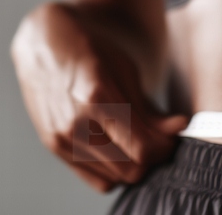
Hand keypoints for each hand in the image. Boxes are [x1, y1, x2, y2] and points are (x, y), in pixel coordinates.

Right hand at [11, 2, 189, 192]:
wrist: (42, 44)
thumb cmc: (88, 50)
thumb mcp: (125, 70)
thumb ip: (150, 108)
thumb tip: (179, 129)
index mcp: (97, 98)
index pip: (142, 149)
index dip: (164, 148)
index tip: (171, 135)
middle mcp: (75, 124)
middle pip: (130, 170)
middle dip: (152, 159)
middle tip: (158, 140)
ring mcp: (61, 139)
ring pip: (115, 178)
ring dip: (134, 165)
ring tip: (137, 140)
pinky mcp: (54, 147)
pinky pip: (96, 179)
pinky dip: (113, 171)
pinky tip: (117, 148)